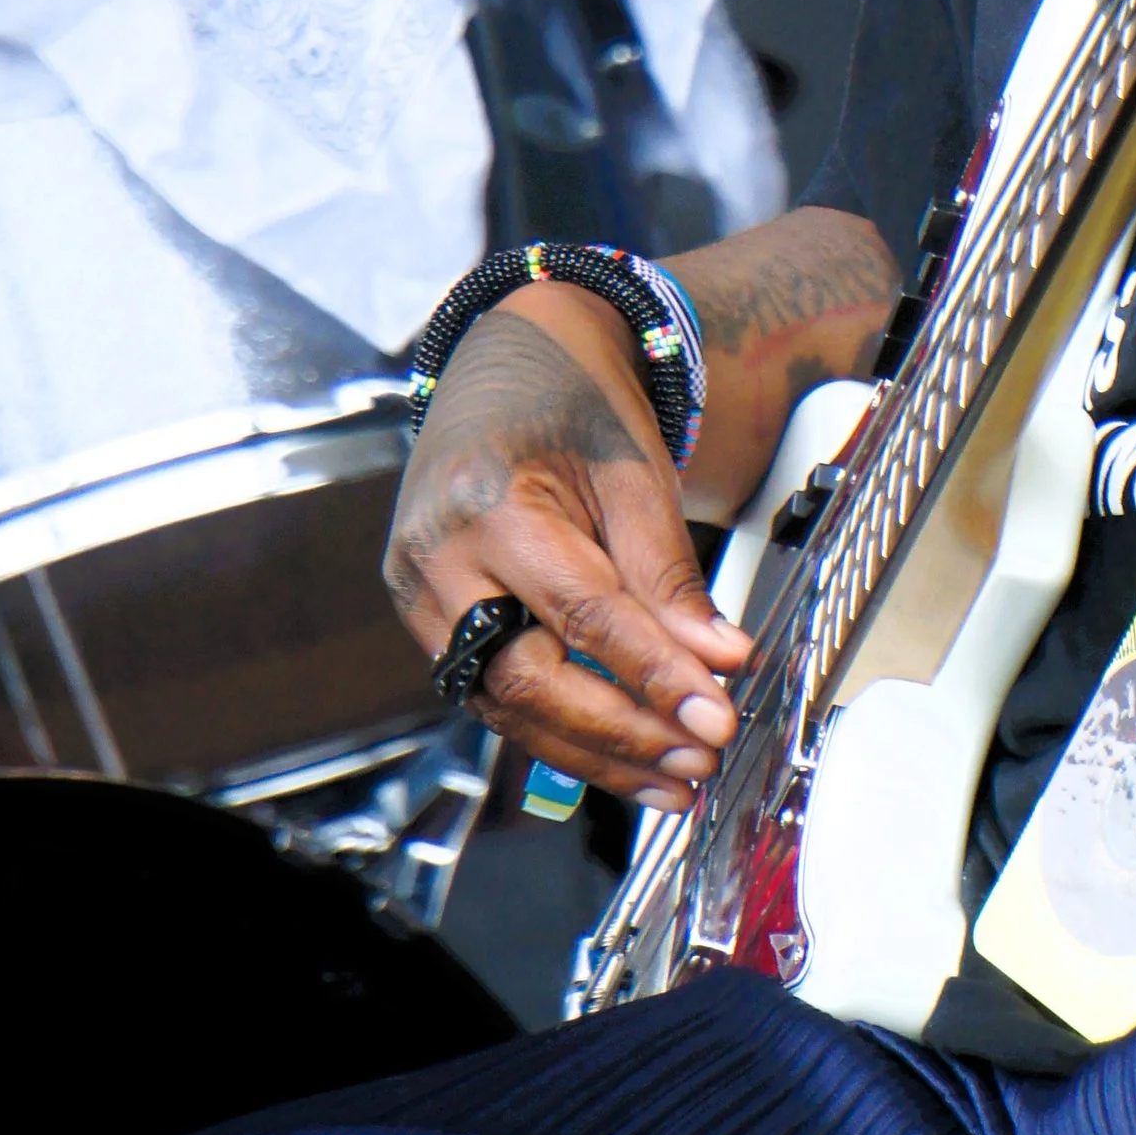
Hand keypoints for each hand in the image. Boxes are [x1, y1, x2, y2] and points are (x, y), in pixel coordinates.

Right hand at [384, 280, 752, 809]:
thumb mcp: (635, 470)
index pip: (581, 614)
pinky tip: (625, 756)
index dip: (653, 675)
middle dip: (621, 732)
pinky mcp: (424, 619)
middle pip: (526, 681)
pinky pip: (494, 694)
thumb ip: (669, 573)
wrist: (507, 357)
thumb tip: (718, 664)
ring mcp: (418, 594)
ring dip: (596, 752)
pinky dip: (562, 732)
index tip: (716, 717)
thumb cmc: (572, 401)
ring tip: (676, 777)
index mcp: (490, 502)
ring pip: (505, 706)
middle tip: (700, 760)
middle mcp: (437, 558)